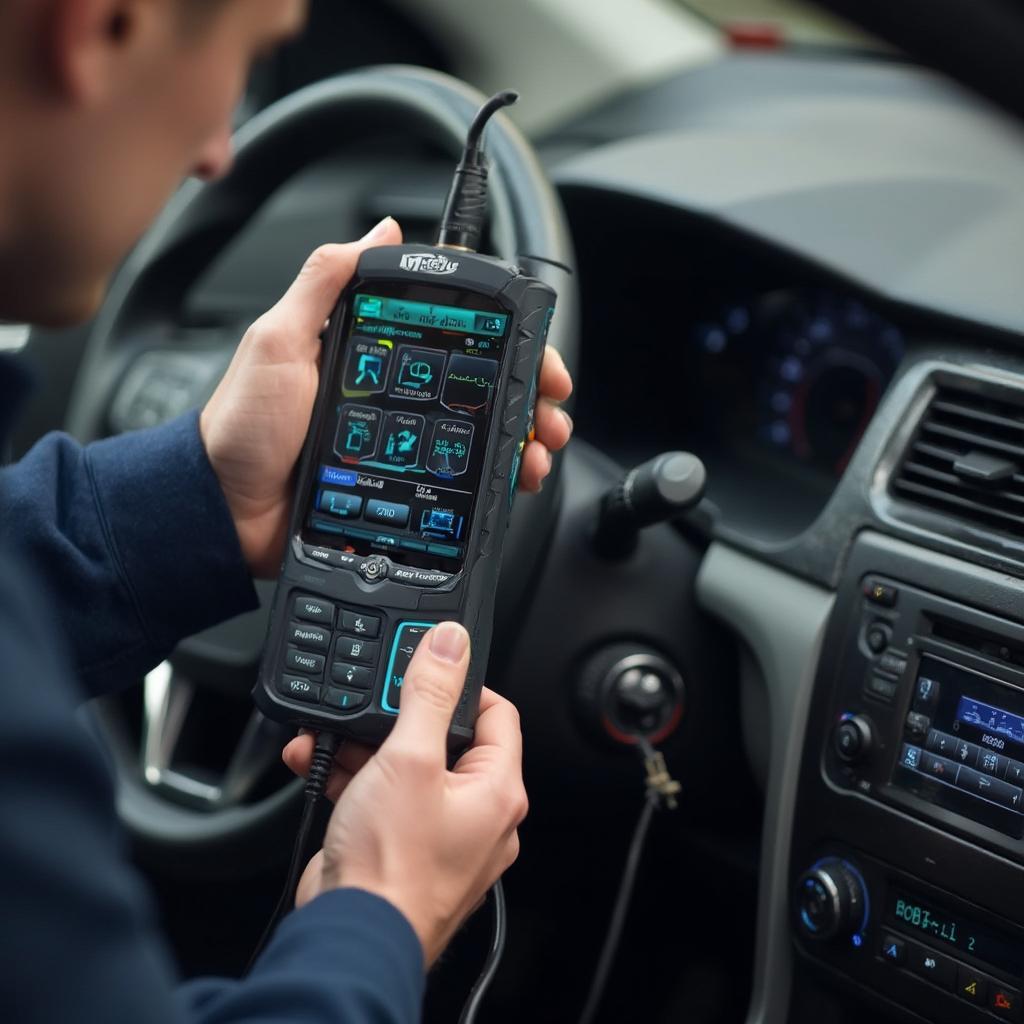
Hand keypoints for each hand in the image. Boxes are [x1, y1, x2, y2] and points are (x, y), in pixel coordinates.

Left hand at [200, 218, 573, 576]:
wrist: (225, 510)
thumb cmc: (243, 426)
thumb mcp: (278, 340)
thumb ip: (323, 283)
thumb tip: (380, 231)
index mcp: (374, 354)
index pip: (455, 333)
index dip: (504, 336)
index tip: (534, 347)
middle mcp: (396, 395)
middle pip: (482, 384)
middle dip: (529, 391)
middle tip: (549, 405)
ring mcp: (404, 442)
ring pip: (483, 432)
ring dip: (525, 434)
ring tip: (539, 446)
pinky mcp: (404, 484)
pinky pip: (463, 477)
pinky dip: (499, 475)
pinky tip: (516, 476)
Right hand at [284, 622, 526, 966]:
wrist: (349, 935)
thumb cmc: (392, 867)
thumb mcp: (410, 759)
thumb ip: (430, 696)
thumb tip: (452, 644)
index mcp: (497, 791)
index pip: (497, 715)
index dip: (463, 685)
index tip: (428, 669)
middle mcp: (477, 815)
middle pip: (446, 740)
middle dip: (399, 718)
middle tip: (371, 702)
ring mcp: (439, 834)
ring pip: (408, 769)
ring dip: (366, 747)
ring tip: (332, 732)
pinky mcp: (401, 848)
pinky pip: (384, 798)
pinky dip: (354, 778)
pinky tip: (318, 761)